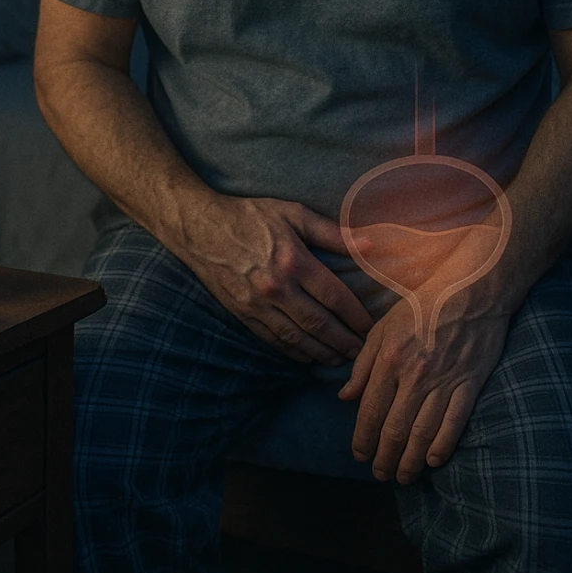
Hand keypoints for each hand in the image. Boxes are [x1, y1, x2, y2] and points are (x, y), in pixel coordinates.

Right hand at [184, 194, 374, 366]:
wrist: (200, 227)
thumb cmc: (250, 215)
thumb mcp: (293, 213)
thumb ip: (331, 232)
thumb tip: (369, 245)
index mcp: (293, 261)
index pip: (334, 297)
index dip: (356, 316)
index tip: (371, 326)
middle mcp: (276, 287)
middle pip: (319, 324)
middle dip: (345, 342)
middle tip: (363, 352)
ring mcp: (257, 304)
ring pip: (297, 339)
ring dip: (323, 353)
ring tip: (342, 359)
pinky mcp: (242, 314)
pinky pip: (273, 340)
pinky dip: (294, 352)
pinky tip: (309, 356)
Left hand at [337, 283, 510, 481]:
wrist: (471, 290)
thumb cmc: (422, 307)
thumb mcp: (383, 327)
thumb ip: (363, 365)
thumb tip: (345, 397)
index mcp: (390, 360)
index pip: (370, 411)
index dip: (362, 439)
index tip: (359, 456)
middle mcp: (415, 375)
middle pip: (395, 429)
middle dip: (385, 458)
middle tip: (380, 475)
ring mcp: (445, 381)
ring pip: (423, 433)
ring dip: (411, 461)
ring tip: (403, 477)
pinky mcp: (470, 384)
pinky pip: (455, 423)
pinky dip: (443, 446)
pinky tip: (433, 461)